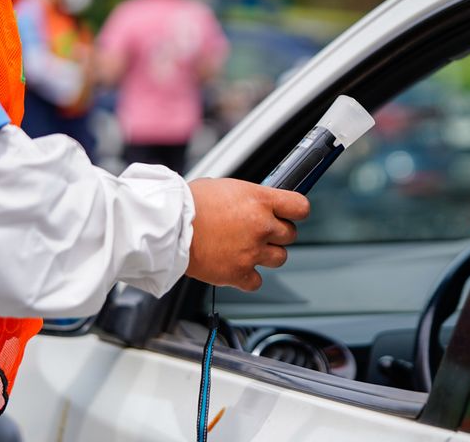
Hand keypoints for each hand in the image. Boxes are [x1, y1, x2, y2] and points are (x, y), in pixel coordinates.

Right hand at [186, 178, 310, 290]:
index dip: (296, 211)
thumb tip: (258, 203)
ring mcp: (252, 252)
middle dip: (277, 233)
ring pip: (280, 258)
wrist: (168, 226)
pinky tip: (235, 266)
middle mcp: (262, 226)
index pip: (300, 207)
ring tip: (246, 248)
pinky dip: (248, 277)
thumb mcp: (226, 187)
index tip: (290, 214)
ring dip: (267, 254)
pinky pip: (257, 282)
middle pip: (290, 235)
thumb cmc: (189, 202)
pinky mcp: (238, 273)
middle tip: (257, 231)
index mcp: (260, 200)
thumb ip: (249, 198)